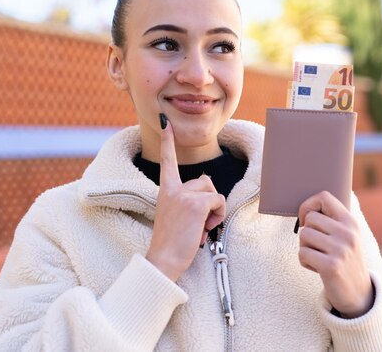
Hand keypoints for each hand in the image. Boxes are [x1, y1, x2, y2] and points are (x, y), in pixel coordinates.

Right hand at [145, 114, 225, 281]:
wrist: (163, 260)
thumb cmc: (171, 243)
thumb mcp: (176, 215)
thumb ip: (187, 200)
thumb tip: (209, 195)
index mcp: (165, 190)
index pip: (167, 161)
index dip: (168, 141)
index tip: (165, 121)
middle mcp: (173, 189)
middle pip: (205, 181)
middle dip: (209, 200)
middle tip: (198, 223)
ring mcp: (183, 195)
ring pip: (213, 191)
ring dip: (214, 210)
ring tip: (200, 228)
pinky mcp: (195, 204)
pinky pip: (219, 201)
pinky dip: (217, 216)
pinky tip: (204, 229)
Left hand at [297, 191, 373, 317]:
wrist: (358, 293)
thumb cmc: (344, 260)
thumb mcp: (345, 236)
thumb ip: (330, 220)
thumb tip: (305, 208)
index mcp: (350, 222)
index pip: (324, 197)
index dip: (308, 205)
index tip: (306, 220)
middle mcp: (347, 233)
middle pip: (309, 218)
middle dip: (306, 233)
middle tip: (316, 246)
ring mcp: (340, 249)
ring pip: (304, 235)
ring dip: (305, 248)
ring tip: (318, 257)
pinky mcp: (331, 266)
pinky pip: (303, 253)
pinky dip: (305, 262)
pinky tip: (317, 268)